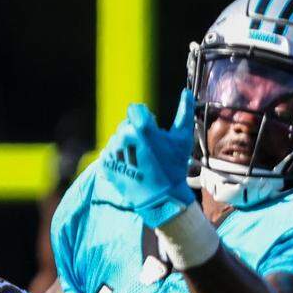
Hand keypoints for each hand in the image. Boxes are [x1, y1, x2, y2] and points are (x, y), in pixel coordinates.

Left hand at [98, 90, 196, 227]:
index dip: (144, 120)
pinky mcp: (105, 165)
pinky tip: (129, 168)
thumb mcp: (183, 139)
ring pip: (116, 140)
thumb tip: (186, 92)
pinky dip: (116, 160)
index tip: (151, 132)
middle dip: (135, 134)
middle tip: (147, 151)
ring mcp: (113, 152)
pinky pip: (107, 154)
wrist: (161, 199)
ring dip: (126, 147)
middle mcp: (124, 136)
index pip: (135, 110)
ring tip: (138, 162)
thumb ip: (184, 112)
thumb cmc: (174, 168)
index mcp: (141, 127)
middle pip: (125, 125)